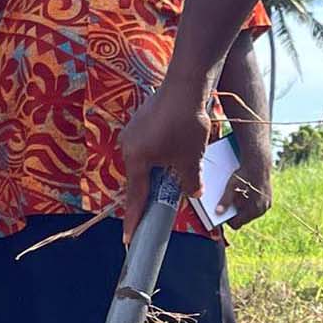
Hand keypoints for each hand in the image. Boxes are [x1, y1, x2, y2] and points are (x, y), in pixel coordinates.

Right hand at [120, 83, 215, 240]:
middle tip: (153, 213)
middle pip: (138, 179)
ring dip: (155, 175)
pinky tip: (171, 159)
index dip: (134, 219)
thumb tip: (194, 194)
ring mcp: (132, 132)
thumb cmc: (187, 123)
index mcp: (136, 159)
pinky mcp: (140, 121)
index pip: (135, 197)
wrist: (187, 84)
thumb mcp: (191, 159)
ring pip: (143, 163)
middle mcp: (128, 146)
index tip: (128, 238)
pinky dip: (157, 158)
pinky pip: (147, 148)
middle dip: (148, 195)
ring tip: (168, 184)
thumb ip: (190, 181)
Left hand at [225, 136, 272, 229]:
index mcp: (252, 209)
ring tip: (238, 196)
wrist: (259, 162)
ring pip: (251, 214)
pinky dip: (250, 204)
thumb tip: (218, 212)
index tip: (222, 212)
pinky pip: (257, 207)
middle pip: (244, 219)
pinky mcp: (269, 201)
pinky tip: (245, 193)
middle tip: (230, 202)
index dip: (228, 220)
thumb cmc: (244, 174)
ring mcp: (266, 206)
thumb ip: (225, 201)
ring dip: (243, 208)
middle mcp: (262, 210)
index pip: (237, 224)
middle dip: (236, 213)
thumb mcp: (231, 187)